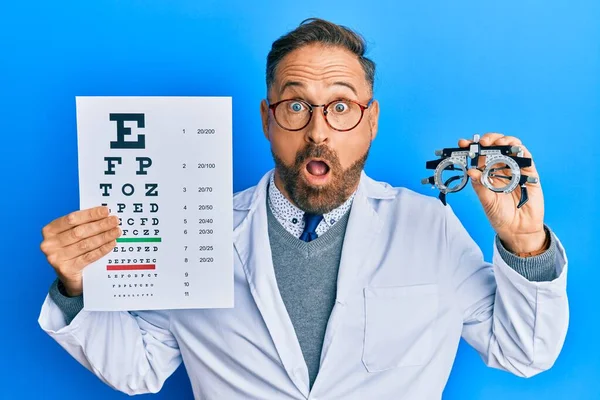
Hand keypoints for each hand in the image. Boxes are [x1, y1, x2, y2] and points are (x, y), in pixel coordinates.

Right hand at [40, 206, 121, 295]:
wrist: (68, 276)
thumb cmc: (72, 249)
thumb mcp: (71, 235)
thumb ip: (83, 224)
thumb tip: (104, 215)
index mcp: (50, 230)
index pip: (72, 219)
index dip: (90, 214)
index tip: (105, 211)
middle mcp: (49, 244)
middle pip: (79, 231)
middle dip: (100, 225)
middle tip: (114, 221)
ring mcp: (56, 258)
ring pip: (85, 244)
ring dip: (103, 236)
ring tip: (116, 231)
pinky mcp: (66, 269)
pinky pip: (88, 257)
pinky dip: (102, 249)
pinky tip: (111, 243)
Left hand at [458, 133, 546, 253]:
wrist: (518, 230)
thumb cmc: (500, 215)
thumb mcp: (486, 201)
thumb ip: (480, 185)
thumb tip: (470, 170)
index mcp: (487, 173)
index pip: (479, 155)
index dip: (472, 146)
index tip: (463, 143)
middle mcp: (501, 168)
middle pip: (496, 146)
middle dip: (488, 140)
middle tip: (482, 143)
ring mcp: (516, 169)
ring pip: (512, 147)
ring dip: (505, 140)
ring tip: (498, 143)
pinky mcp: (529, 174)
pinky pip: (527, 158)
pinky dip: (521, 150)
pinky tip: (514, 149)